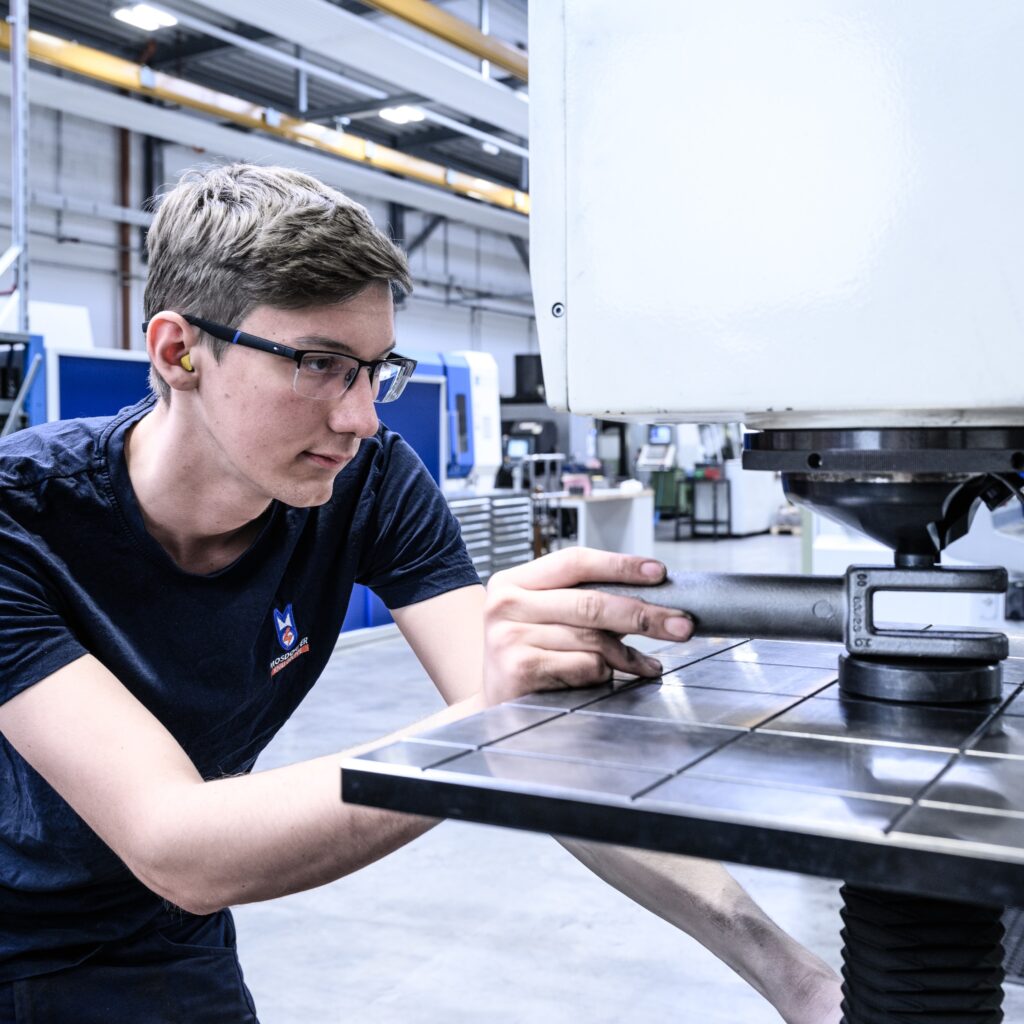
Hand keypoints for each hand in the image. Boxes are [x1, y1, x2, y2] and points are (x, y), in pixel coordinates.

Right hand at [482, 548, 694, 703]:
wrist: (491, 712)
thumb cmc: (527, 659)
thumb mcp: (544, 620)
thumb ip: (581, 603)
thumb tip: (651, 597)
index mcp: (512, 581)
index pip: (574, 562)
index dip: (620, 565)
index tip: (658, 573)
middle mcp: (505, 604)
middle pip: (591, 601)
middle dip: (644, 614)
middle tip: (681, 624)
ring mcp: (508, 636)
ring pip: (592, 638)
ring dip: (629, 655)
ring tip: (647, 665)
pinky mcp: (519, 668)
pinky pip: (584, 666)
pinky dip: (603, 674)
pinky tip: (605, 679)